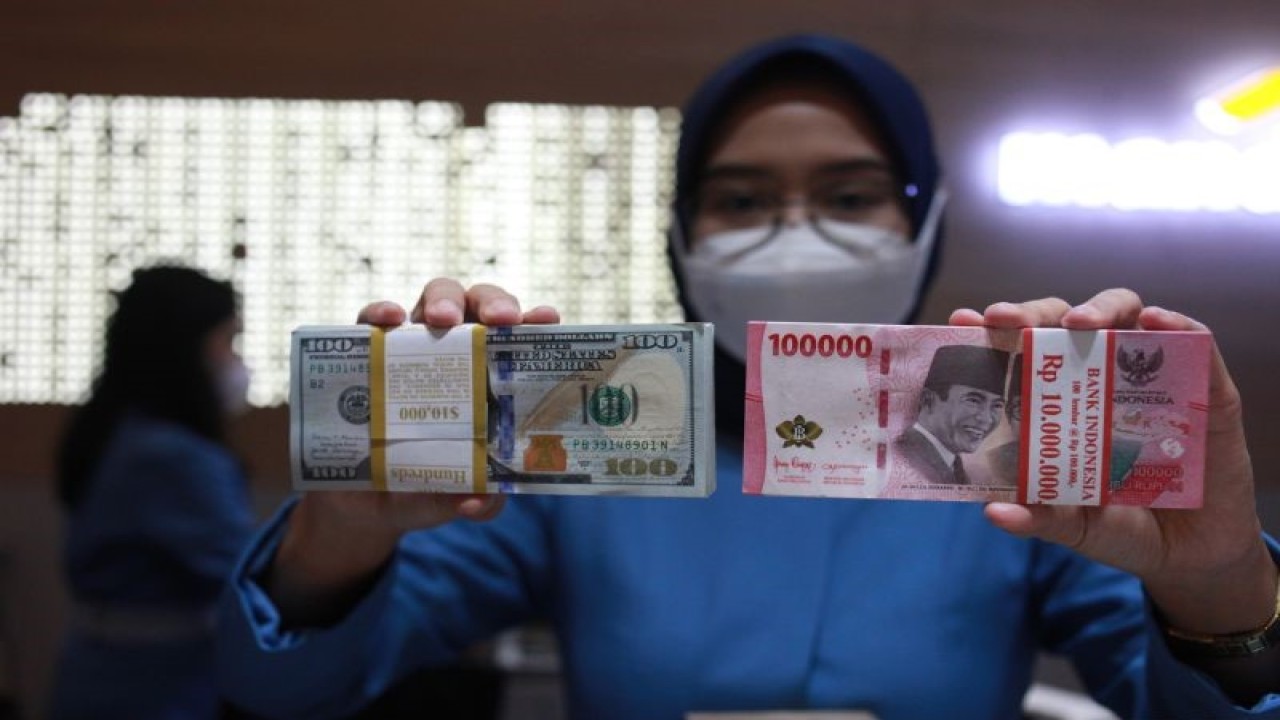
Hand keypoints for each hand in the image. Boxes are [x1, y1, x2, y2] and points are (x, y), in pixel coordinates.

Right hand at [268, 279, 558, 624]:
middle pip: (480, 305)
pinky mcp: (366, 353)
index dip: (534, 321)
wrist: (362, 506)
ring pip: (433, 299)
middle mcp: (455, 352)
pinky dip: (380, 312)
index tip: (546, 318)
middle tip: (498, 320)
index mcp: (488, 378)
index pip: (517, 340)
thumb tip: (482, 502)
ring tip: (442, 320)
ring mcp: (412, 347)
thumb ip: (481, 504)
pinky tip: (389, 321)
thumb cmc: (425, 489)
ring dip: (443, 300)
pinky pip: (371, 320)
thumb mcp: (457, 500)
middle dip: (493, 302)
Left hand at [951, 289, 1275, 635]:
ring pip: (1126, 316)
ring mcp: (1151, 377)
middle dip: (1033, 312)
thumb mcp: (1075, 527)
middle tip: (1008, 319)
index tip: (962, 322)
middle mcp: (1099, 377)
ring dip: (1100, 308)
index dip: (993, 332)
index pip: (1021, 352)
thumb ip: (1039, 518)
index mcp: (1057, 401)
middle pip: (1064, 323)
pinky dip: (1177, 324)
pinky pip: (1195, 343)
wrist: (1189, 555)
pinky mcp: (1205, 388)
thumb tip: (993, 513)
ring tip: (1080, 324)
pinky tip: (1156, 322)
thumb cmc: (1120, 528)